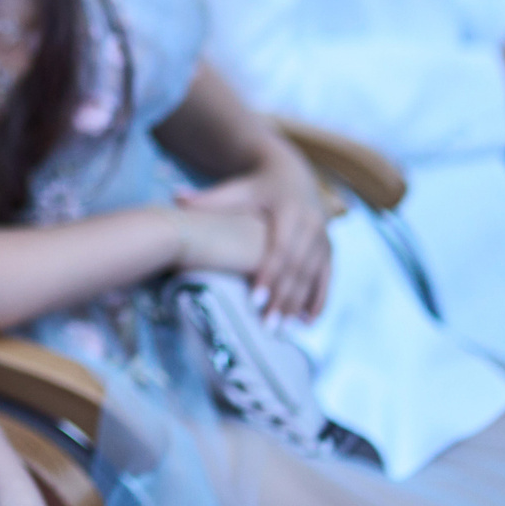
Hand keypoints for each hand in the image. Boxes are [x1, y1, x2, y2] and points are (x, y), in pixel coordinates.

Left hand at [176, 158, 331, 321]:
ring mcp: (324, 236)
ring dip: (299, 304)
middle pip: (298, 267)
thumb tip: (175, 199)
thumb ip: (208, 199)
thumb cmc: (254, 187)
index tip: (254, 300)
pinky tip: (307, 323)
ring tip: (283, 330)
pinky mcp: (329, 247)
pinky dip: (319, 300)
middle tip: (267, 326)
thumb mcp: (235, 190)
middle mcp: (312, 223)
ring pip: (314, 275)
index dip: (268, 274)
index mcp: (288, 209)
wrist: (291, 175)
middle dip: (283, 298)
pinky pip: (327, 277)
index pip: (280, 247)